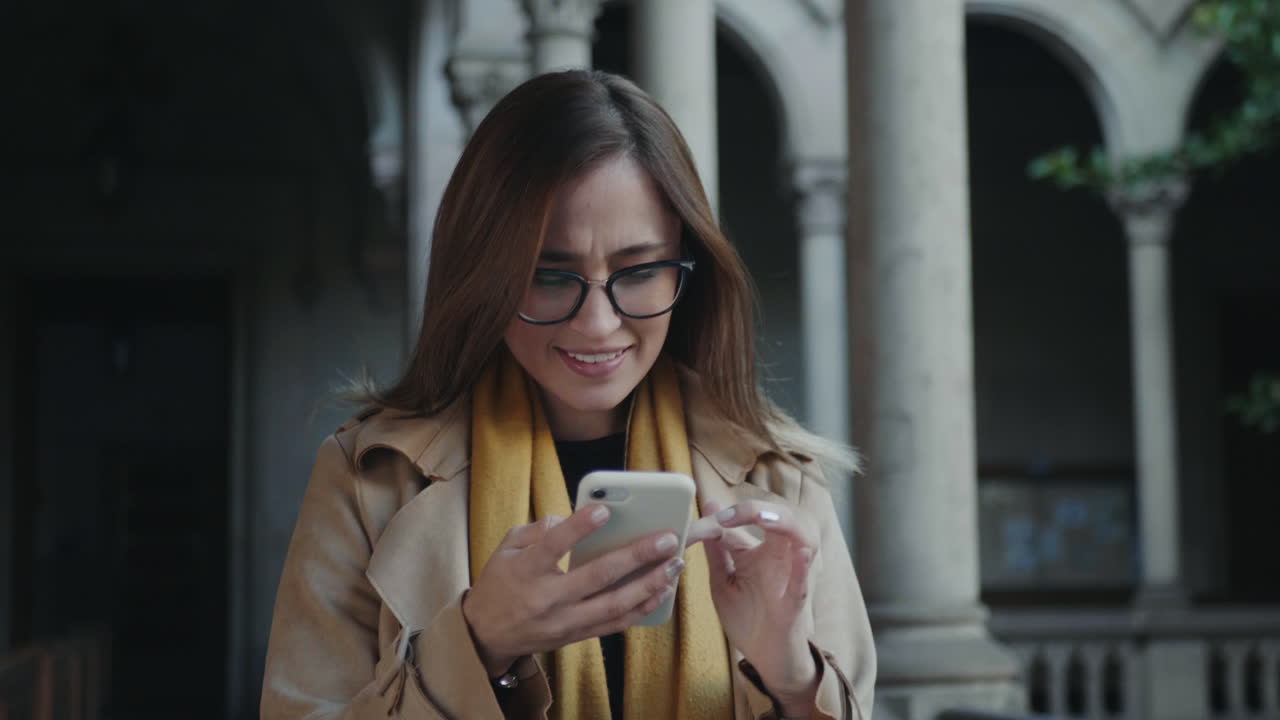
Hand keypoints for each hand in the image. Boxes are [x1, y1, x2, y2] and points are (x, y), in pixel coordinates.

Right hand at [461, 504, 685, 676]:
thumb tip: (570, 520)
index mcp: (526, 571)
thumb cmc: (500, 583)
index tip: (605, 509)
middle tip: (666, 538)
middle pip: (598, 576)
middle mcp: (547, 598)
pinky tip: (661, 591)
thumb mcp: (506, 548)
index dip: (579, 527)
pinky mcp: (575, 636)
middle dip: (636, 556)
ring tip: (674, 565)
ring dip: (649, 584)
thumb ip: (538, 530)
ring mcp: (564, 621)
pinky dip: (641, 608)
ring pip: (614, 605)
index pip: (554, 545)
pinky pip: (615, 624)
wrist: (486, 635)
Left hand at [696, 499, 820, 716]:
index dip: (733, 513)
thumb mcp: (723, 578)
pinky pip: (803, 585)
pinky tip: (800, 554)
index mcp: (765, 550)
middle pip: (787, 518)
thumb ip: (717, 545)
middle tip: (730, 515)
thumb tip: (709, 505)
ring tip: (763, 519)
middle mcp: (783, 558)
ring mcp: (792, 579)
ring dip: (787, 525)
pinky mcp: (794, 606)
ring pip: (805, 541)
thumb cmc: (747, 617)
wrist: (763, 657)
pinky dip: (802, 568)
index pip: (756, 517)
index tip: (711, 517)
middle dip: (761, 509)